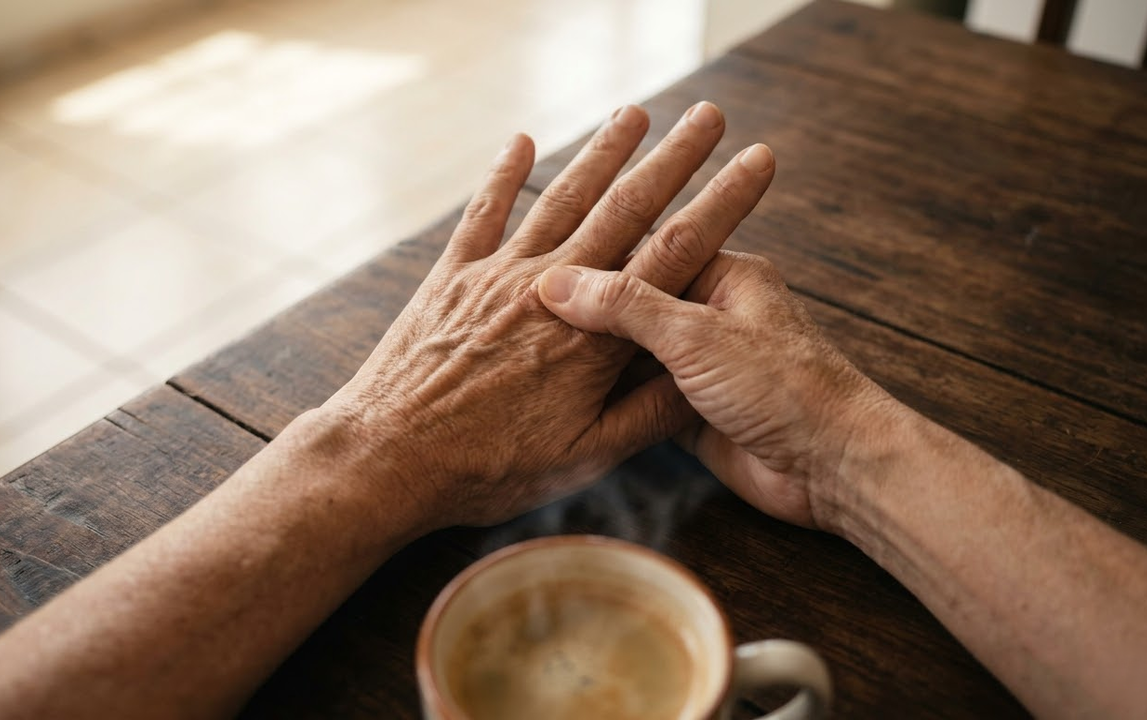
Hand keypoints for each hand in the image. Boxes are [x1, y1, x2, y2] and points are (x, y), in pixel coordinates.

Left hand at [309, 103, 777, 529]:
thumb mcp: (584, 458)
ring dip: (603, 152)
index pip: (676, 253)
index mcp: (596, 336)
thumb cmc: (489, 469)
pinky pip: (483, 214)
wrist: (390, 458)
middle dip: (675, 157)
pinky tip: (522, 142)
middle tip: (709, 116)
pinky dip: (504, 176)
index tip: (756, 163)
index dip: (722, 203)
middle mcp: (552, 289)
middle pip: (626, 208)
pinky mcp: (453, 278)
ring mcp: (499, 276)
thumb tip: (701, 375)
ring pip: (562, 198)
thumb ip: (646, 413)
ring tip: (636, 114)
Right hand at [537, 250, 895, 529]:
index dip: (593, 262)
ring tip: (531, 353)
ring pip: (630, 354)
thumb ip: (626, 306)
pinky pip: (637, 397)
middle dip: (585, 313)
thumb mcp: (696, 335)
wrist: (832, 467)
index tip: (537, 267)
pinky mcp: (690, 411)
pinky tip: (562, 396)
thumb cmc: (785, 386)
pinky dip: (606, 397)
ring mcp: (698, 366)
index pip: (643, 251)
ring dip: (592, 358)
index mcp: (722, 275)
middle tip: (522, 314)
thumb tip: (556, 282)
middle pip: (631, 306)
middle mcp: (708, 315)